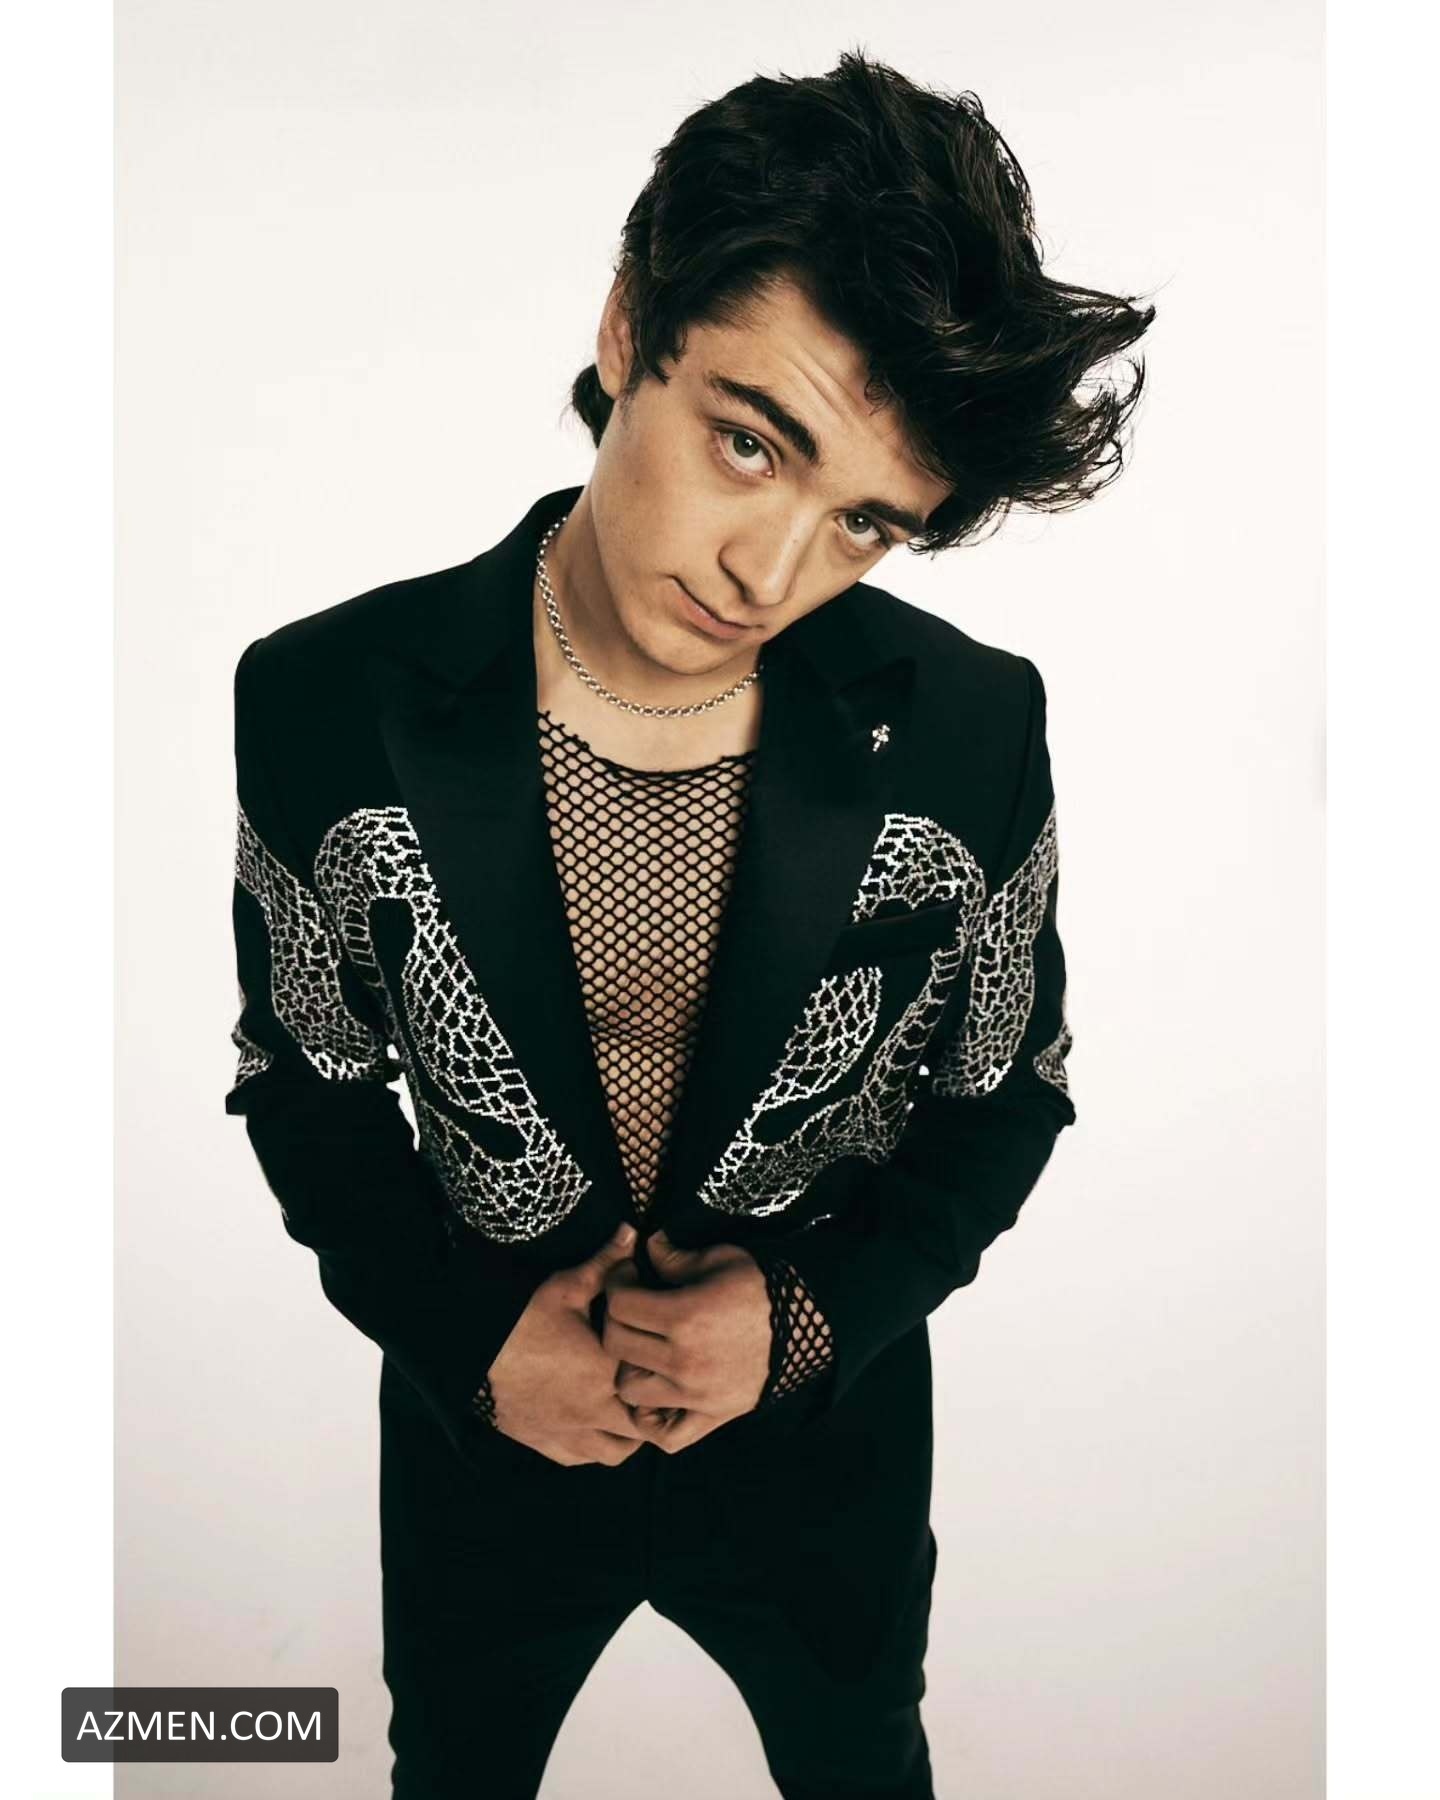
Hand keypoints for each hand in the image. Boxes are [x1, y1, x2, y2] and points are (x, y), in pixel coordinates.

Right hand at [486, 1223, 663, 1466]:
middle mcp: (594, 1411)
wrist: (471, 1353)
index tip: (662, 1359)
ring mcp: (568, 1432)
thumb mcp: (565, 1287)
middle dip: (649, 1410)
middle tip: (646, 1385)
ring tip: (621, 1407)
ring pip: (616, 1451)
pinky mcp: (543, 1442)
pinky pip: (581, 1457)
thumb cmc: (520, 1319)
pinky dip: (592, 1446)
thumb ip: (605, 1265)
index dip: (663, 1376)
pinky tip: (588, 1421)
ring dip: (625, 1434)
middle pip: (643, 1427)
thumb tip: (630, 1233)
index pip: (655, 1385)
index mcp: (608, 1374)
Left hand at [601, 1229, 771, 1453]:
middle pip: (616, 1343)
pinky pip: (666, 1435)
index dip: (618, 1281)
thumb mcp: (721, 1258)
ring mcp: (696, 1394)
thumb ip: (675, 1257)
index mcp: (685, 1316)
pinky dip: (653, 1419)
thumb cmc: (762, 1287)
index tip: (631, 1275)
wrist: (807, 1327)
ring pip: (629, 1388)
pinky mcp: (711, 1416)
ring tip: (645, 1349)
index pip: (620, 1303)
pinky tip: (658, 1393)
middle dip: (616, 1318)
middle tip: (633, 1307)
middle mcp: (684, 1360)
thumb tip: (645, 1246)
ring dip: (630, 1366)